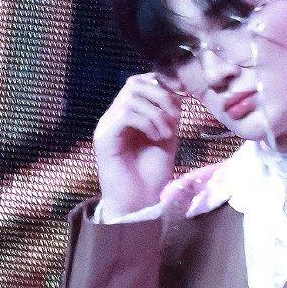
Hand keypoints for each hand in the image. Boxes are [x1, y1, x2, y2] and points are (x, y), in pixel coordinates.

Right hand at [92, 72, 181, 217]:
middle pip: (134, 83)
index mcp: (129, 115)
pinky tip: (156, 137)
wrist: (139, 205)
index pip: (140, 82)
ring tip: (166, 133)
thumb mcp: (167, 138)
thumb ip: (169, 114)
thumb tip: (178, 91)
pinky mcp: (104, 138)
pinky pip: (125, 114)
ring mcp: (107, 126)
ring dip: (156, 112)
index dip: (161, 82)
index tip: (182, 94)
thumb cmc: (152, 176)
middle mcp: (114, 117)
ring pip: (131, 96)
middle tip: (175, 117)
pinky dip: (147, 122)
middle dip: (160, 94)